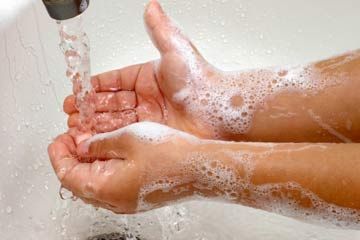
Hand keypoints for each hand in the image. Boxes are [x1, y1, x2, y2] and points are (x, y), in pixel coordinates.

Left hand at [48, 122, 197, 213]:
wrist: (201, 168)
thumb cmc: (169, 155)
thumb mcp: (128, 139)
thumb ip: (100, 143)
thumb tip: (84, 145)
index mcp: (105, 188)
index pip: (67, 175)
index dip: (59, 154)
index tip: (58, 139)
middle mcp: (114, 200)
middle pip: (80, 181)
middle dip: (73, 157)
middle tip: (74, 137)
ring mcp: (127, 200)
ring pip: (96, 182)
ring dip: (90, 162)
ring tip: (91, 141)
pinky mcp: (139, 195)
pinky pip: (112, 183)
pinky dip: (105, 167)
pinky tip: (112, 151)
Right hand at [63, 0, 224, 138]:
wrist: (220, 111)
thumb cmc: (201, 82)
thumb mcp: (176, 51)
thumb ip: (159, 30)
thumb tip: (151, 7)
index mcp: (146, 77)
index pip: (113, 81)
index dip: (93, 87)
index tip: (77, 91)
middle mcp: (145, 97)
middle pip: (110, 102)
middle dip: (89, 108)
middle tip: (72, 113)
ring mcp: (148, 117)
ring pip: (114, 119)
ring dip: (95, 123)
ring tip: (77, 128)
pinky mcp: (152, 134)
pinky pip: (124, 135)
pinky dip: (108, 137)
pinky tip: (94, 139)